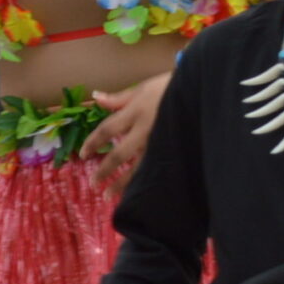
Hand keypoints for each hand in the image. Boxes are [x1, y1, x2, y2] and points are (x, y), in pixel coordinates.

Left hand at [82, 72, 169, 191]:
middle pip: (119, 154)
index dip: (92, 143)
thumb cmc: (169, 88)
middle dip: (104, 170)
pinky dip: (142, 181)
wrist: (201, 92)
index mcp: (135, 112)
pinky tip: (135, 192)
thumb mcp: (142, 88)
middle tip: (92, 183)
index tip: (82, 154)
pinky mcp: (171, 150)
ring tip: (107, 196)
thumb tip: (95, 97)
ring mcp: (159, 142)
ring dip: (122, 183)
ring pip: (137, 168)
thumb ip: (118, 98)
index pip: (107, 130)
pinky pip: (153, 168)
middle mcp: (145, 130)